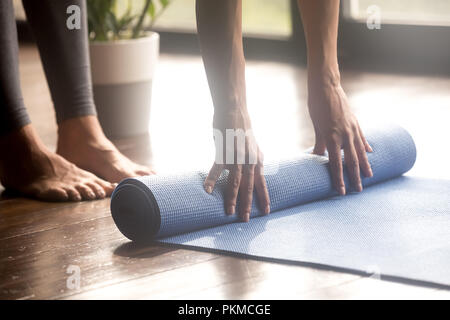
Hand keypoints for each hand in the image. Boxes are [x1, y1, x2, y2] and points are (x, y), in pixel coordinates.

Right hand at [203, 108, 269, 221]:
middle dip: (248, 204)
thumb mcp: (255, 145)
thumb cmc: (242, 128)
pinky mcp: (223, 152)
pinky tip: (208, 190)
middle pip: (249, 186)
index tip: (266, 212)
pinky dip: (212, 180)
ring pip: (235, 181)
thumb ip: (256, 157)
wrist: (235, 111)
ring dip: (232, 198)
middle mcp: (249, 160)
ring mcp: (236, 157)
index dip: (264, 198)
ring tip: (230, 212)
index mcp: (257, 160)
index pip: (262, 183)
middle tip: (246, 220)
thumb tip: (259, 168)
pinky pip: (217, 169)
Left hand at [308, 76, 372, 194]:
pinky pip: (362, 138)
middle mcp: (345, 135)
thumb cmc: (317, 106)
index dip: (339, 179)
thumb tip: (316, 158)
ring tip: (369, 176)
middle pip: (352, 161)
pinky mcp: (356, 122)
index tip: (342, 191)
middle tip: (359, 190)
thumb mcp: (316, 126)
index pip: (336, 164)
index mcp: (332, 138)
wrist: (326, 87)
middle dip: (355, 177)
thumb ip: (319, 143)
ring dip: (365, 165)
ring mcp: (352, 128)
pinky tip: (369, 153)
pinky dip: (365, 146)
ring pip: (360, 151)